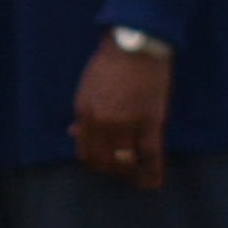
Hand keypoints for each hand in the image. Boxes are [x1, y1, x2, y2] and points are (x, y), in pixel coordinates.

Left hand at [68, 39, 172, 188]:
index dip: (96, 162)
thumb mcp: (87, 87)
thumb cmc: (111, 63)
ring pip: (125, 163)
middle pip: (104, 162)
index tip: (105, 163)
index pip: (85, 153)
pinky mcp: (150, 121)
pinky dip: (152, 173)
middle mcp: (101, 122)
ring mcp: (126, 123)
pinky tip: (153, 183)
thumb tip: (74, 134)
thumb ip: (82, 113)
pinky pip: (150, 156)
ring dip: (130, 173)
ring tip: (137, 176)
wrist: (137, 44)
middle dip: (113, 171)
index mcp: (84, 113)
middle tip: (124, 172)